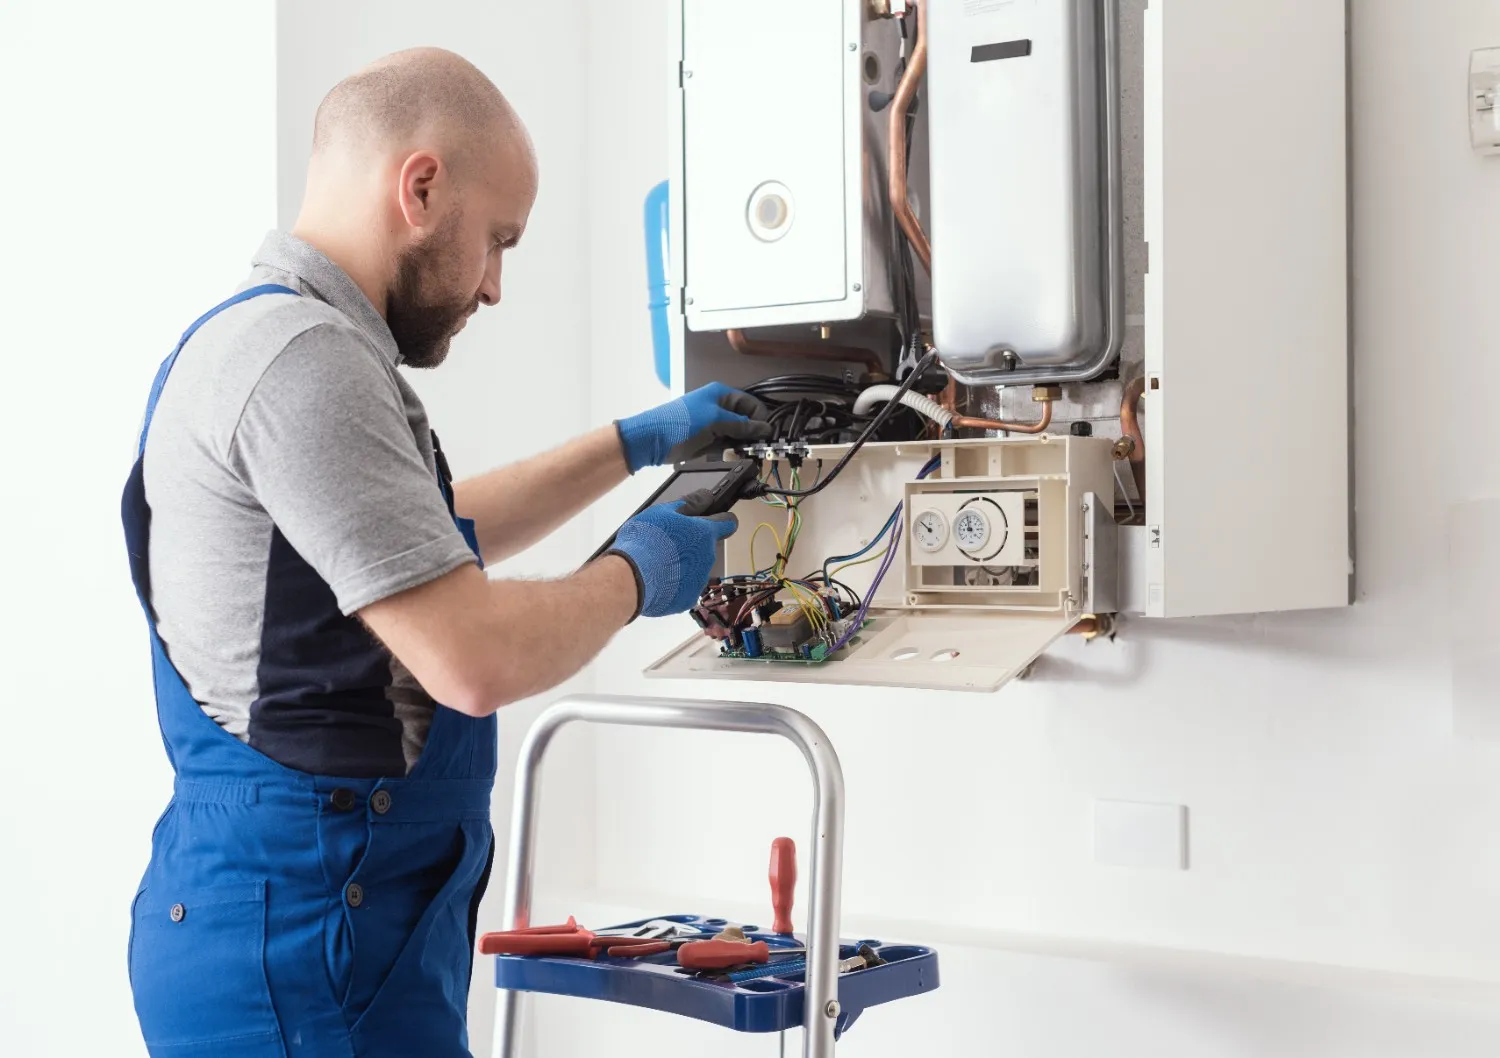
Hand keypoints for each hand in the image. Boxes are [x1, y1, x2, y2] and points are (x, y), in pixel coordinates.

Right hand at [606, 489, 738, 617]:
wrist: (630, 579)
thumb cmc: (645, 542)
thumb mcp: (663, 512)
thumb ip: (689, 503)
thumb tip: (706, 496)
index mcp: (704, 533)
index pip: (728, 523)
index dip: (723, 519)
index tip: (716, 520)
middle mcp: (708, 556)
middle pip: (705, 547)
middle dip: (691, 545)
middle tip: (667, 544)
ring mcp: (699, 580)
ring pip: (695, 568)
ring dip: (681, 565)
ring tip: (657, 563)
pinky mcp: (688, 598)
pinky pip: (684, 588)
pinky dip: (674, 584)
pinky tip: (658, 579)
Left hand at [615, 383, 772, 472]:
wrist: (652, 440)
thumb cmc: (681, 424)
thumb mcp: (715, 421)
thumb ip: (742, 425)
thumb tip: (765, 429)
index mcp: (721, 394)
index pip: (752, 404)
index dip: (760, 419)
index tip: (765, 436)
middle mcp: (719, 407)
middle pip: (746, 420)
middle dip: (750, 434)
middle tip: (753, 448)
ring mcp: (712, 424)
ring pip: (737, 435)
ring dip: (740, 445)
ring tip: (737, 453)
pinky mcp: (706, 439)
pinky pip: (725, 444)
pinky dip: (728, 450)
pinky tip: (727, 456)